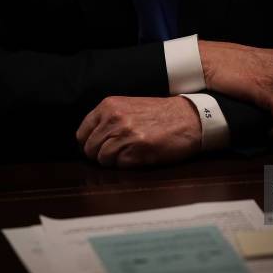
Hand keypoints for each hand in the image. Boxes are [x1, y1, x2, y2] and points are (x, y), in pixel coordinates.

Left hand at [76, 96, 201, 166]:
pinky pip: (120, 165)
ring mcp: (126, 134)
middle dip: (102, 155)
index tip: (101, 148)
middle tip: (119, 154)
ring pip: (103, 159)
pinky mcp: (139, 149)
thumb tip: (89, 140)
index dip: (90, 145)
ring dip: (115, 161)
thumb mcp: (129, 107)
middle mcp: (114, 118)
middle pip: (90, 149)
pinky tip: (141, 156)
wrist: (190, 118)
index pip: (82, 134)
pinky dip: (128, 165)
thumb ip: (108, 120)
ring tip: (131, 154)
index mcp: (108, 106)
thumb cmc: (161, 115)